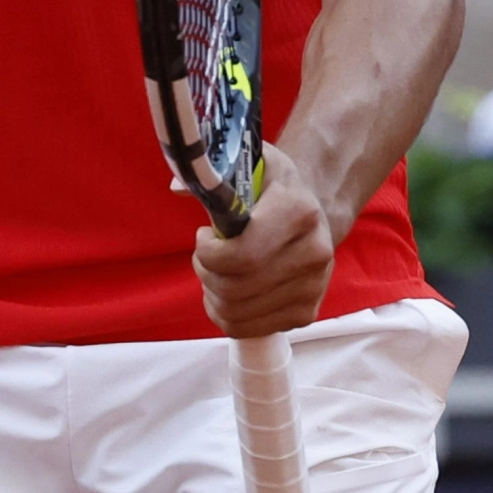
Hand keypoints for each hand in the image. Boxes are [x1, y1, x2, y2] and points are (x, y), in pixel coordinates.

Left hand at [192, 141, 336, 336]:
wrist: (315, 214)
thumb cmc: (271, 188)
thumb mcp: (246, 163)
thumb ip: (211, 171)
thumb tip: (177, 187)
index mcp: (299, 212)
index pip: (243, 255)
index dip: (209, 253)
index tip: (203, 236)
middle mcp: (314, 253)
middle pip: (235, 288)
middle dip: (205, 272)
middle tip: (205, 255)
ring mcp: (313, 288)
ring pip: (237, 313)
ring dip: (212, 295)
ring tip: (217, 271)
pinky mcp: (306, 314)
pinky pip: (249, 329)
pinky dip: (226, 315)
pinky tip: (229, 291)